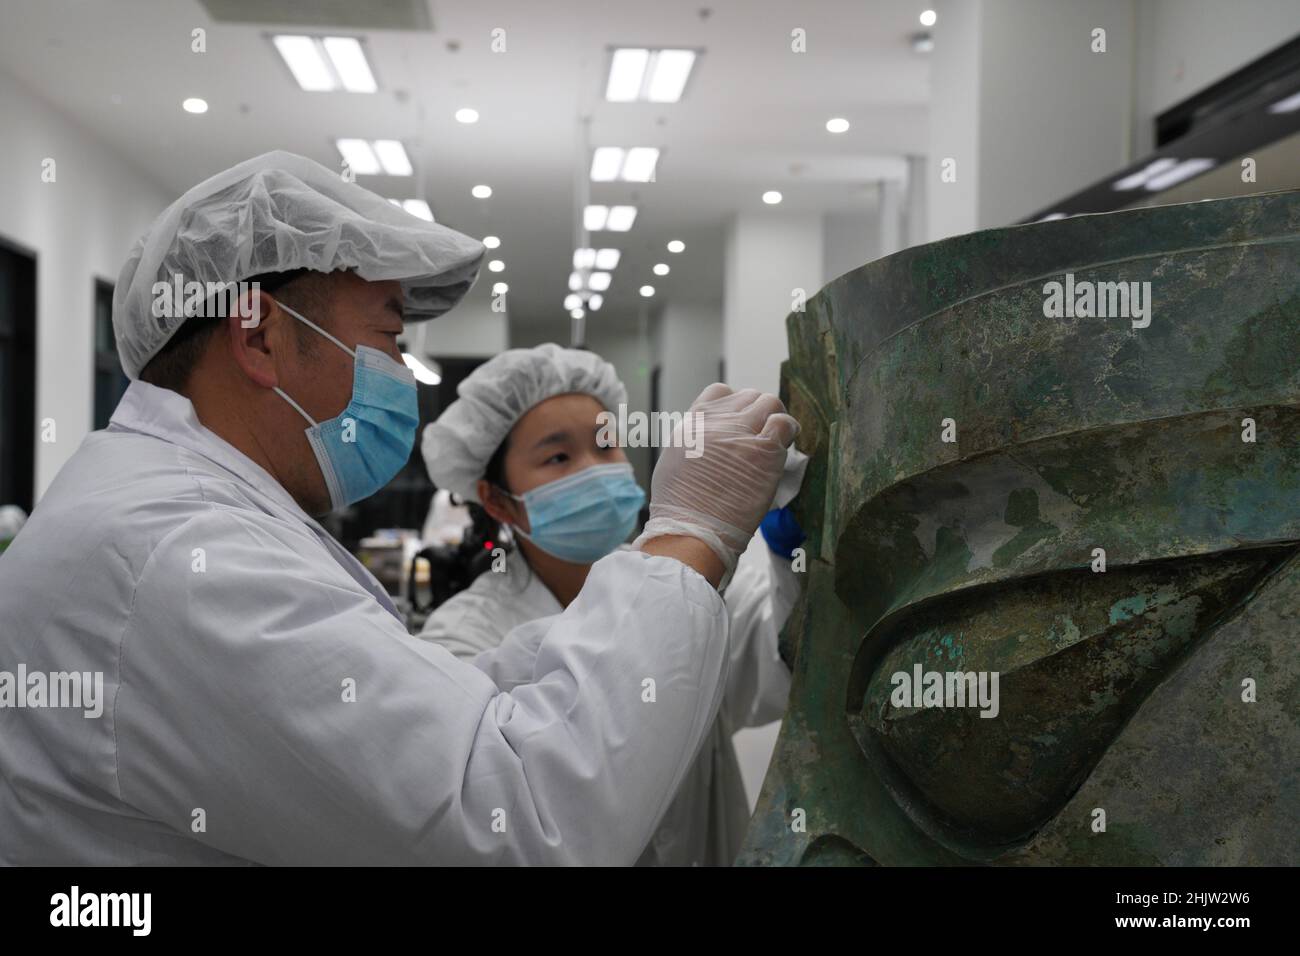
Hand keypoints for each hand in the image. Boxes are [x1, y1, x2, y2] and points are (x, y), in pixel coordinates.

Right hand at [635, 383, 798, 580]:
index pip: (720, 391)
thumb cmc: (680, 509)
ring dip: (775, 418)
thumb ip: (693, 442)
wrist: (692, 530)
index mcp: (692, 424)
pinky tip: (784, 447)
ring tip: (775, 440)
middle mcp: (717, 422)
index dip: (734, 405)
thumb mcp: (674, 462)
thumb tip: (709, 440)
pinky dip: (789, 431)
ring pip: (769, 402)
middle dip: (757, 413)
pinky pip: (785, 423)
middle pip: (748, 396)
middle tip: (761, 436)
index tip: (739, 423)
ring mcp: (741, 433)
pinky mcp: (764, 451)